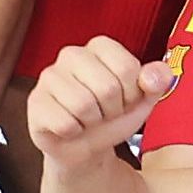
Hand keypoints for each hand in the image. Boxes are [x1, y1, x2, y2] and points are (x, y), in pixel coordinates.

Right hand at [21, 37, 178, 169]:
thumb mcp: (143, 98)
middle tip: (105, 112)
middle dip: (112, 109)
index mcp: (100, 46)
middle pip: (107, 87)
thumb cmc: (113, 116)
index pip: (128, 68)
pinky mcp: (35, 102)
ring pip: (83, 105)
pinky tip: (71, 127)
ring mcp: (48, 77)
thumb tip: (156, 74)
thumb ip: (157, 81)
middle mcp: (71, 54)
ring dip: (93, 122)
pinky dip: (74, 132)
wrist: (87, 146)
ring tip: (88, 119)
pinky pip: (64, 123)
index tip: (124, 99)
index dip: (132, 93)